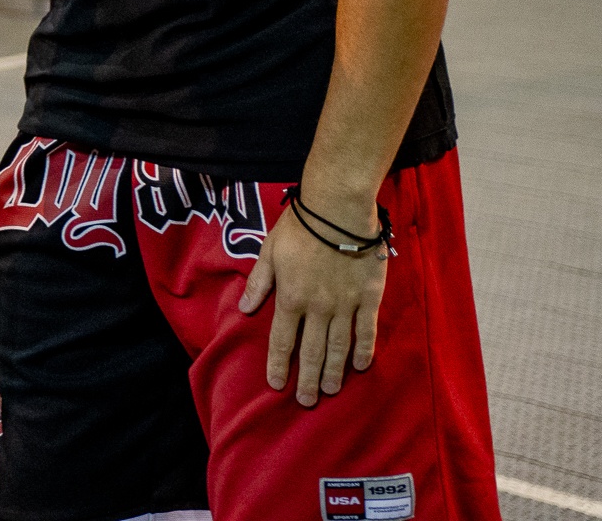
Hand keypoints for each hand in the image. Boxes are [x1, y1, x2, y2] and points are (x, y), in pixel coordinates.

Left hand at [239, 194, 387, 405]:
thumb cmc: (300, 227)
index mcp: (290, 297)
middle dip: (308, 379)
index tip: (276, 385)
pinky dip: (363, 350)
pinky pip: (366, 331)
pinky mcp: (368, 298)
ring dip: (335, 372)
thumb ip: (258, 283)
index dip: (279, 364)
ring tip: (331, 391)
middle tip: (307, 401)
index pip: (282, 340)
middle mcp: (317, 307)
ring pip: (339, 347)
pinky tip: (359, 366)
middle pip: (312, 351)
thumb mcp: (269, 251)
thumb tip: (244, 309)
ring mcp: (345, 305)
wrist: (338, 211)